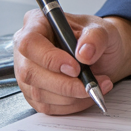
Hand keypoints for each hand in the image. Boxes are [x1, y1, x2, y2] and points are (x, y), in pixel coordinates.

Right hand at [13, 10, 130, 114]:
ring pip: (39, 93)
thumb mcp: (103, 30)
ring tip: (96, 87)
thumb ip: (96, 37)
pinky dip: (70, 105)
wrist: (103, 55)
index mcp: (37, 24)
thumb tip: (84, 53)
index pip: (30, 43)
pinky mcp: (34, 92)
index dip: (50, 59)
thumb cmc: (96, 38)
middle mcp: (26, 50)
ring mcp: (28, 72)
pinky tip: (86, 96)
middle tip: (90, 85)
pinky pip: (46, 106)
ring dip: (71, 96)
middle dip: (64, 84)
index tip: (75, 68)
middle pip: (31, 72)